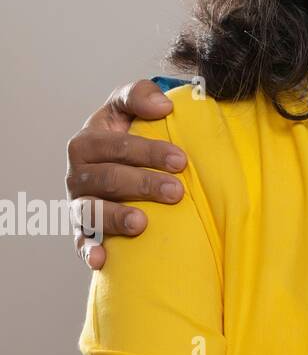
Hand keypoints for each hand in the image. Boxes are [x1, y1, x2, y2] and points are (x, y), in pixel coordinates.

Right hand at [66, 80, 187, 269]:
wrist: (119, 160)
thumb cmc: (130, 132)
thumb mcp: (130, 106)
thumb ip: (141, 95)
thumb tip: (163, 106)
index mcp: (89, 140)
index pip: (118, 145)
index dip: (150, 151)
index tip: (181, 160)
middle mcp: (78, 172)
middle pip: (109, 179)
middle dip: (144, 184)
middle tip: (177, 192)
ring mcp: (78, 202)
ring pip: (92, 211)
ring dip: (117, 217)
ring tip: (142, 223)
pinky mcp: (81, 228)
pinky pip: (80, 241)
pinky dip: (88, 250)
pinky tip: (101, 259)